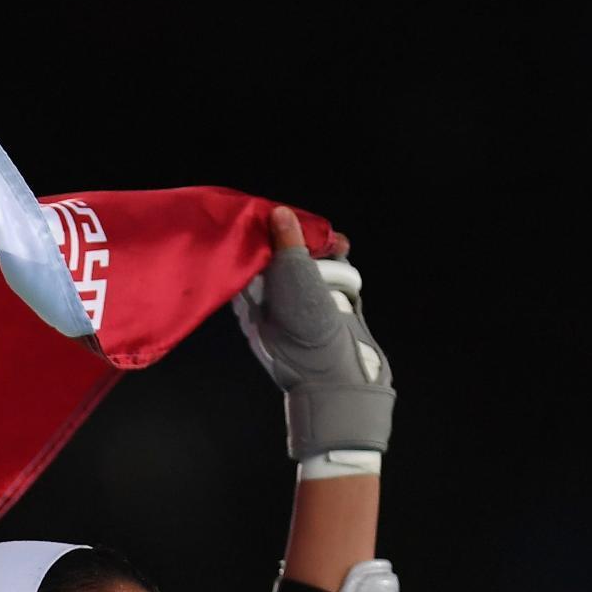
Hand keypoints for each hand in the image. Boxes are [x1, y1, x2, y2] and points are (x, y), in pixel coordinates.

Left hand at [232, 206, 394, 459]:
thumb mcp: (294, 283)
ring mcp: (298, 307)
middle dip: (299, 238)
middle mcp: (270, 303)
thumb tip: (277, 212)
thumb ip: (286, 248)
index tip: (278, 214)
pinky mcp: (324, 309)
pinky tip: (342, 251)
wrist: (342, 379)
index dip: (263, 233)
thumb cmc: (308, 335)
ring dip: (322, 248)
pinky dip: (335, 263)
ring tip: (336, 243)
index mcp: (251, 302)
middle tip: (315, 229)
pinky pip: (326, 276)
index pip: (249, 257)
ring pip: (306, 263)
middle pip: (280, 256)